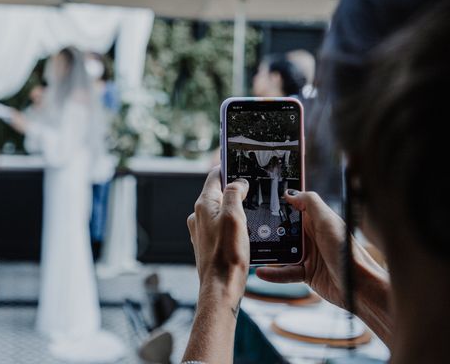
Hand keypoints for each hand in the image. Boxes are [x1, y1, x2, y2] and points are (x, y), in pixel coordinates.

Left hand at [183, 168, 249, 363]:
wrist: (220, 288)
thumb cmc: (228, 255)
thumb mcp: (235, 217)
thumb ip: (234, 194)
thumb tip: (237, 183)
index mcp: (204, 205)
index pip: (214, 176)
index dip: (227, 167)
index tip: (239, 162)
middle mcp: (198, 216)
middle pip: (217, 193)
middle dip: (233, 189)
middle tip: (252, 189)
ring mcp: (201, 231)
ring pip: (219, 210)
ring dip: (233, 208)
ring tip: (251, 211)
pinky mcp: (207, 244)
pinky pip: (220, 226)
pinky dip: (231, 223)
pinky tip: (244, 232)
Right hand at [256, 190, 386, 310]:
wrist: (360, 287)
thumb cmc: (348, 253)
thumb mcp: (328, 221)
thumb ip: (310, 202)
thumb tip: (290, 192)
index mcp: (316, 220)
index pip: (294, 208)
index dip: (279, 203)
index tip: (260, 199)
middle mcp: (310, 236)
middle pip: (283, 230)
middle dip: (268, 230)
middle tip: (249, 227)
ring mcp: (307, 254)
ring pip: (281, 251)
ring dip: (268, 253)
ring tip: (253, 251)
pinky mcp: (305, 273)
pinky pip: (285, 271)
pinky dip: (274, 273)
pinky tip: (263, 271)